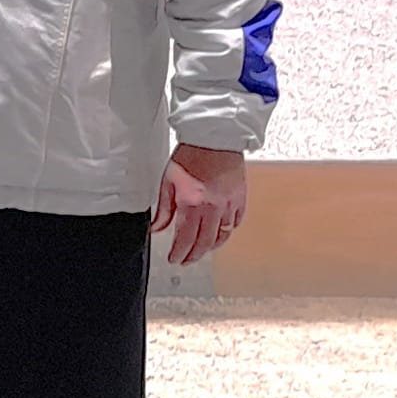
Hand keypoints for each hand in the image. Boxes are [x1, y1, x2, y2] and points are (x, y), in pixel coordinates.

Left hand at [151, 145, 246, 266]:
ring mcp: (228, 205)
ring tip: (201, 250)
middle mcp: (212, 208)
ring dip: (210, 247)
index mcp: (191, 204)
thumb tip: (157, 227)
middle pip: (204, 244)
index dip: (179, 253)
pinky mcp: (240, 199)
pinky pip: (235, 223)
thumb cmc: (192, 154)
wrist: (214, 137)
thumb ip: (164, 209)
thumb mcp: (169, 181)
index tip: (174, 259)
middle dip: (193, 256)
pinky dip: (226, 232)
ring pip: (221, 237)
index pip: (185, 239)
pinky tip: (219, 233)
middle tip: (186, 260)